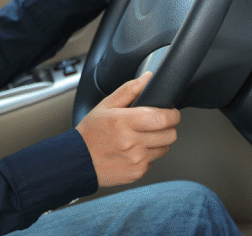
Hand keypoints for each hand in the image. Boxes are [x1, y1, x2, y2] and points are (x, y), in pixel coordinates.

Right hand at [76, 72, 179, 186]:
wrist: (79, 161)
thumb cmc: (91, 132)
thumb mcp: (106, 105)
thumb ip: (129, 90)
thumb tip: (148, 78)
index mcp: (124, 122)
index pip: (162, 118)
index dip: (172, 114)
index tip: (171, 111)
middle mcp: (132, 142)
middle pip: (170, 134)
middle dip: (168, 127)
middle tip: (158, 123)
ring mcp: (136, 160)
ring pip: (165, 148)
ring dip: (159, 141)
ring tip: (143, 136)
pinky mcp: (137, 173)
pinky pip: (154, 161)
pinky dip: (149, 154)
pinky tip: (135, 149)